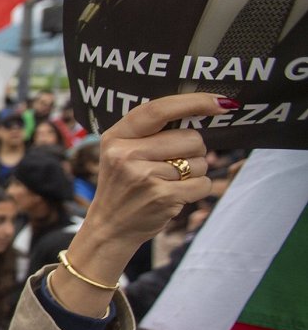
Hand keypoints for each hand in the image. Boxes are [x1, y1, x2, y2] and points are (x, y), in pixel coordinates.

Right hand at [53, 93, 228, 315]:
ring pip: (199, 162)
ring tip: (168, 182)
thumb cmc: (124, 184)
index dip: (193, 102)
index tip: (220, 102)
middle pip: (190, 137)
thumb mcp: (121, 152)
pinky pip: (203, 184)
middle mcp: (126, 154)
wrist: (110, 227)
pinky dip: (198, 189)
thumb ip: (150, 132)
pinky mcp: (162, 197)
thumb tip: (204, 111)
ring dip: (194, 172)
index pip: (158, 110)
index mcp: (116, 137)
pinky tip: (177, 195)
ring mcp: (144, 176)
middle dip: (193, 150)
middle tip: (173, 164)